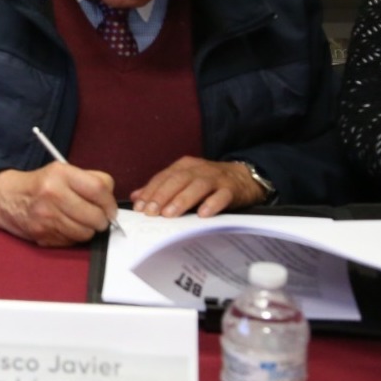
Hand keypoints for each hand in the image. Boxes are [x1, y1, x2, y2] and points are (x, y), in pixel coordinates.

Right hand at [0, 164, 116, 247]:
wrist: (6, 198)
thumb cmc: (40, 185)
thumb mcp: (62, 171)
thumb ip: (89, 180)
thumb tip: (111, 202)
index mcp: (60, 174)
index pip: (99, 189)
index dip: (110, 203)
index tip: (110, 208)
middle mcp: (53, 194)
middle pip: (96, 216)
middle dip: (101, 220)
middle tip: (97, 217)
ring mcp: (47, 216)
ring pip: (86, 233)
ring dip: (87, 230)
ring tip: (79, 221)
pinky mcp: (43, 234)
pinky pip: (71, 241)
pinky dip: (73, 237)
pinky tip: (65, 226)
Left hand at [130, 157, 263, 218]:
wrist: (244, 177)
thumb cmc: (209, 182)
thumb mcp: (184, 181)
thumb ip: (161, 188)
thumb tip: (136, 197)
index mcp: (184, 166)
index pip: (163, 177)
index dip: (150, 191)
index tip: (139, 207)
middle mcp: (198, 169)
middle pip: (178, 180)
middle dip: (162, 196)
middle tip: (151, 212)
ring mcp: (216, 178)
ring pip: (197, 186)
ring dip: (182, 200)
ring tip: (170, 215)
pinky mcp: (231, 189)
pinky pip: (221, 196)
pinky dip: (212, 204)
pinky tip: (203, 214)